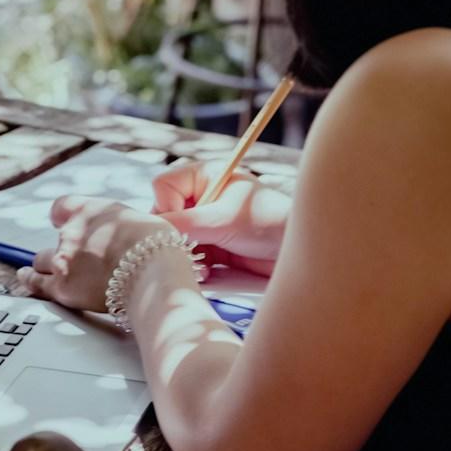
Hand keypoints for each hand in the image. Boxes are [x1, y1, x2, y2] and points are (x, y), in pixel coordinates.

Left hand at [15, 195, 179, 312]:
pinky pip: (35, 282)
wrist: (152, 271)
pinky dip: (31, 280)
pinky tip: (26, 278)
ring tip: (56, 272)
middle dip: (65, 249)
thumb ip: (123, 228)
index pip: (62, 207)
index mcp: (91, 210)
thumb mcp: (142, 221)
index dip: (63, 218)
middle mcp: (72, 231)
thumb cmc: (156, 247)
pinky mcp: (61, 287)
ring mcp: (63, 259)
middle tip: (80, 261)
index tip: (63, 223)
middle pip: (56, 238)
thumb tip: (128, 238)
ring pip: (42, 260)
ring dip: (49, 266)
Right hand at [152, 159, 289, 275]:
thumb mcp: (223, 219)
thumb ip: (185, 223)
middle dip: (175, 237)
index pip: (163, 187)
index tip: (182, 226)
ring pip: (174, 241)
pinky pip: (187, 259)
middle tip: (188, 251)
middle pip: (164, 217)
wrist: (299, 252)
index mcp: (204, 176)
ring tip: (202, 266)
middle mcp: (201, 199)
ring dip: (184, 256)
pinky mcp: (212, 249)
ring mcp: (205, 226)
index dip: (167, 207)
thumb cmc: (268, 222)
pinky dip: (193, 268)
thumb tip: (151, 230)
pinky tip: (208, 273)